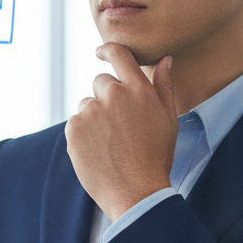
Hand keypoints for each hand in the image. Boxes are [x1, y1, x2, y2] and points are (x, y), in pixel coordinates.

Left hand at [65, 45, 176, 220]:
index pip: (119, 55)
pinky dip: (83, 134)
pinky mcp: (74, 128)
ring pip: (87, 104)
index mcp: (139, 90)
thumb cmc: (155, 157)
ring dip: (94, 117)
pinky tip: (98, 151)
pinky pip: (75, 123)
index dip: (107, 50)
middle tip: (118, 126)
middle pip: (100, 82)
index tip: (101, 52)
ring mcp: (91, 111)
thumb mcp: (168, 120)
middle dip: (106, 97)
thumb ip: (164, 86)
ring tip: (110, 143)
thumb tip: (165, 59)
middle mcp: (113, 95)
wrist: (136, 192)